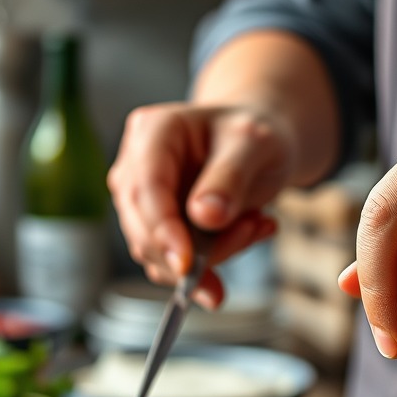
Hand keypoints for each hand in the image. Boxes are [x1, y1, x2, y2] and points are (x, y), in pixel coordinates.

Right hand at [107, 102, 289, 298]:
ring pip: (158, 252)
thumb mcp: (255, 144)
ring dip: (214, 253)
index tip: (189, 264)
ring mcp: (143, 199)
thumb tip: (205, 218)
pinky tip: (249, 233)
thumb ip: (230, 177)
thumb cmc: (254, 137)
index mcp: (154, 131)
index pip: (146, 188)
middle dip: (196, 249)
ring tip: (257, 224)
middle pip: (144, 227)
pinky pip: (175, 261)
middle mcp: (137, 165)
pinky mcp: (156, 228)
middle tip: (251, 231)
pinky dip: (214, 259)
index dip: (163, 230)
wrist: (260, 147)